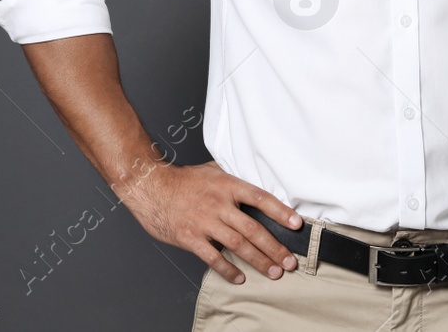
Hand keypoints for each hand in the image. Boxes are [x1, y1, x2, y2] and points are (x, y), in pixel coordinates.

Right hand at [118, 159, 301, 283]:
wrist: (151, 187)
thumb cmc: (182, 180)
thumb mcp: (211, 170)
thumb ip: (232, 178)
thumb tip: (253, 181)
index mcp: (226, 185)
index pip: (260, 198)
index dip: (280, 212)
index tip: (296, 225)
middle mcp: (218, 204)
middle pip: (253, 229)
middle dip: (275, 248)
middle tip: (290, 262)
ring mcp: (205, 222)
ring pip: (238, 245)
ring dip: (259, 261)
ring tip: (274, 272)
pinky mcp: (191, 238)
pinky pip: (214, 258)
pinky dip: (228, 270)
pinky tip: (240, 277)